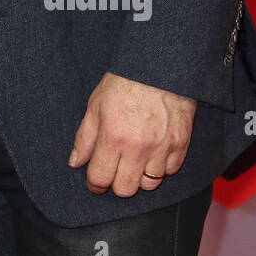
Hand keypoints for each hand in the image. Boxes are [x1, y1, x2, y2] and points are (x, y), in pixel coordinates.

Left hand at [68, 72, 195, 196]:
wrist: (158, 67)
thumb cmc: (124, 83)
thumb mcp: (95, 105)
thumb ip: (84, 137)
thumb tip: (75, 162)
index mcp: (112, 137)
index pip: (100, 178)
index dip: (94, 184)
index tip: (94, 182)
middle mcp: (138, 147)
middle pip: (125, 189)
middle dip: (116, 184)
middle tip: (114, 172)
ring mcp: (162, 147)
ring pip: (149, 185)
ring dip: (140, 177)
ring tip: (134, 162)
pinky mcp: (181, 144)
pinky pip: (170, 171)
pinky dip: (160, 168)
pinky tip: (153, 154)